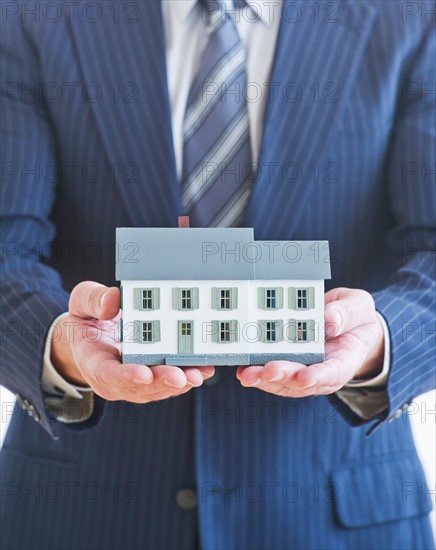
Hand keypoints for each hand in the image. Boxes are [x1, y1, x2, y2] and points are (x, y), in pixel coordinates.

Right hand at [50, 281, 213, 402]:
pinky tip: (204, 369)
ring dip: (179, 383)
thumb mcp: (81, 304)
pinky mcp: (150, 380)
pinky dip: (187, 377)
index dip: (126, 376)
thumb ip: (93, 300)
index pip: (108, 374)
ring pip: (157, 389)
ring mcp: (134, 384)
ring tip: (198, 374)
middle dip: (162, 382)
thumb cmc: (87, 320)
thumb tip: (114, 300)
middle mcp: (115, 380)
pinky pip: (168, 383)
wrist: (91, 339)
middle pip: (139, 387)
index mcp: (94, 363)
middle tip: (181, 377)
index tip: (144, 374)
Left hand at [236, 288, 384, 396]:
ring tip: (247, 375)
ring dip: (265, 379)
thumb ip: (345, 314)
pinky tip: (243, 369)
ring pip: (284, 382)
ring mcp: (304, 370)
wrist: (348, 324)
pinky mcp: (289, 364)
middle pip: (302, 381)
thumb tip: (326, 322)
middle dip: (284, 376)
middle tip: (268, 372)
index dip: (318, 376)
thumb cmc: (354, 316)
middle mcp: (322, 371)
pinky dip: (258, 372)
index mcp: (345, 360)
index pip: (333, 372)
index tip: (305, 378)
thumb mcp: (358, 307)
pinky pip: (272, 372)